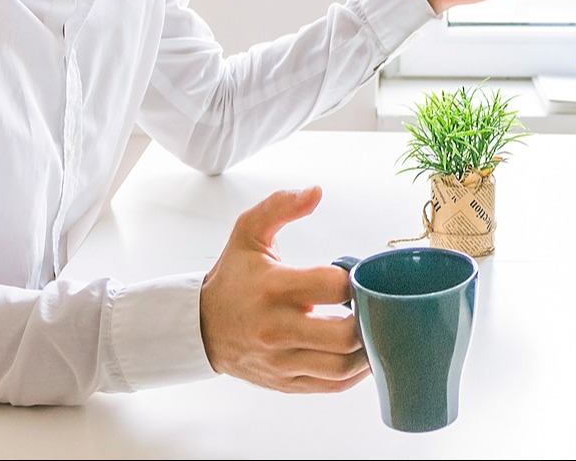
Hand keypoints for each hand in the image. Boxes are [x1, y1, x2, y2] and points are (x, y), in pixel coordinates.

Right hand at [199, 187, 368, 393]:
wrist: (201, 326)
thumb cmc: (233, 278)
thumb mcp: (248, 232)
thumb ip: (280, 206)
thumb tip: (316, 191)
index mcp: (273, 288)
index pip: (333, 286)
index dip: (354, 280)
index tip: (357, 275)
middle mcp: (277, 328)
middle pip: (345, 334)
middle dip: (370, 318)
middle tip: (374, 304)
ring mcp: (282, 360)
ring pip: (343, 366)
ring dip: (368, 349)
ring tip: (374, 328)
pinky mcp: (286, 382)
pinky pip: (332, 385)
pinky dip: (355, 372)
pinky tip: (361, 353)